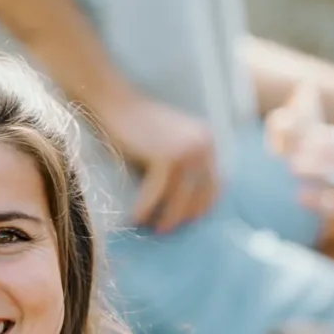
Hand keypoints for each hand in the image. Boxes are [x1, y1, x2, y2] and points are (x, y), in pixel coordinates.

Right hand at [105, 94, 221, 231]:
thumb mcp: (170, 141)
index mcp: (207, 140)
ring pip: (180, 199)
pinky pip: (157, 194)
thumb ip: (184, 162)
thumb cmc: (138, 125)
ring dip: (167, 219)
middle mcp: (202, 145)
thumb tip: (186, 200)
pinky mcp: (166, 157)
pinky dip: (146, 208)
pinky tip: (136, 218)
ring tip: (154, 229)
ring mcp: (186, 151)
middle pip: (200, 194)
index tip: (190, 221)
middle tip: (168, 230)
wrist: (116, 103)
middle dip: (184, 216)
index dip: (204, 206)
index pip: (216, 183)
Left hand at [289, 122, 333, 254]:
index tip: (303, 138)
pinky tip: (299, 196)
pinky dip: (307, 197)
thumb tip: (325, 141)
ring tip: (292, 169)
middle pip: (327, 149)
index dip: (317, 135)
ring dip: (303, 167)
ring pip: (322, 170)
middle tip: (290, 154)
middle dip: (305, 149)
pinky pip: (322, 201)